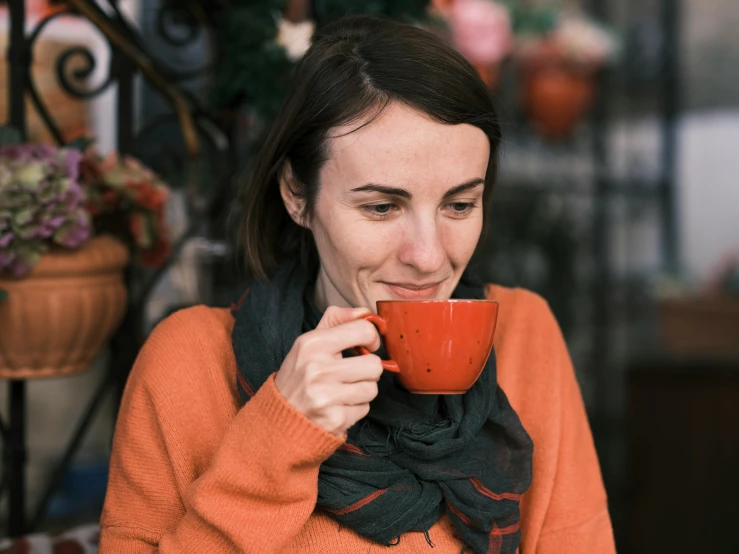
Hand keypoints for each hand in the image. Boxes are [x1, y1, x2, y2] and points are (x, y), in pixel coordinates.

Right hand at [274, 306, 382, 436]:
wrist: (280, 415)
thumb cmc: (300, 374)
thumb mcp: (310, 341)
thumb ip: (337, 320)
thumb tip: (366, 312)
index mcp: (313, 344)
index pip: (363, 330)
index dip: (372, 338)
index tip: (367, 346)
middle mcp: (318, 369)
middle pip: (374, 365)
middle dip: (368, 370)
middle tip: (353, 372)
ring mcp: (326, 396)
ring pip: (372, 389)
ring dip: (362, 390)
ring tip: (343, 390)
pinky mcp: (334, 419)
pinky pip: (364, 409)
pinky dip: (355, 408)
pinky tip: (338, 405)